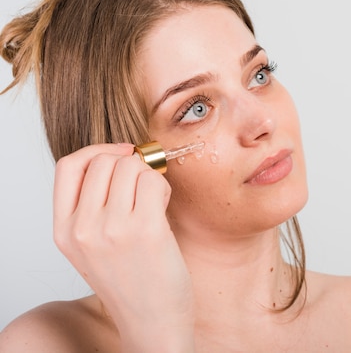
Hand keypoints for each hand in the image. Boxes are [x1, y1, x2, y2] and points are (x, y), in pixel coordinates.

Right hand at [53, 143, 194, 351]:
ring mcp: (111, 229)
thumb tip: (121, 156)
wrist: (153, 322)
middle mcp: (82, 229)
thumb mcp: (94, 246)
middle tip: (144, 188)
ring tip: (154, 204)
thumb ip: (94, 205)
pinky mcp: (144, 230)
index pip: (69, 166)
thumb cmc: (132, 281)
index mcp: (64, 231)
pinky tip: (163, 209)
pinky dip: (163, 187)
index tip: (121, 155)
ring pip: (130, 166)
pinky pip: (153, 180)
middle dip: (131, 165)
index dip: (98, 151)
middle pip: (104, 161)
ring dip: (149, 177)